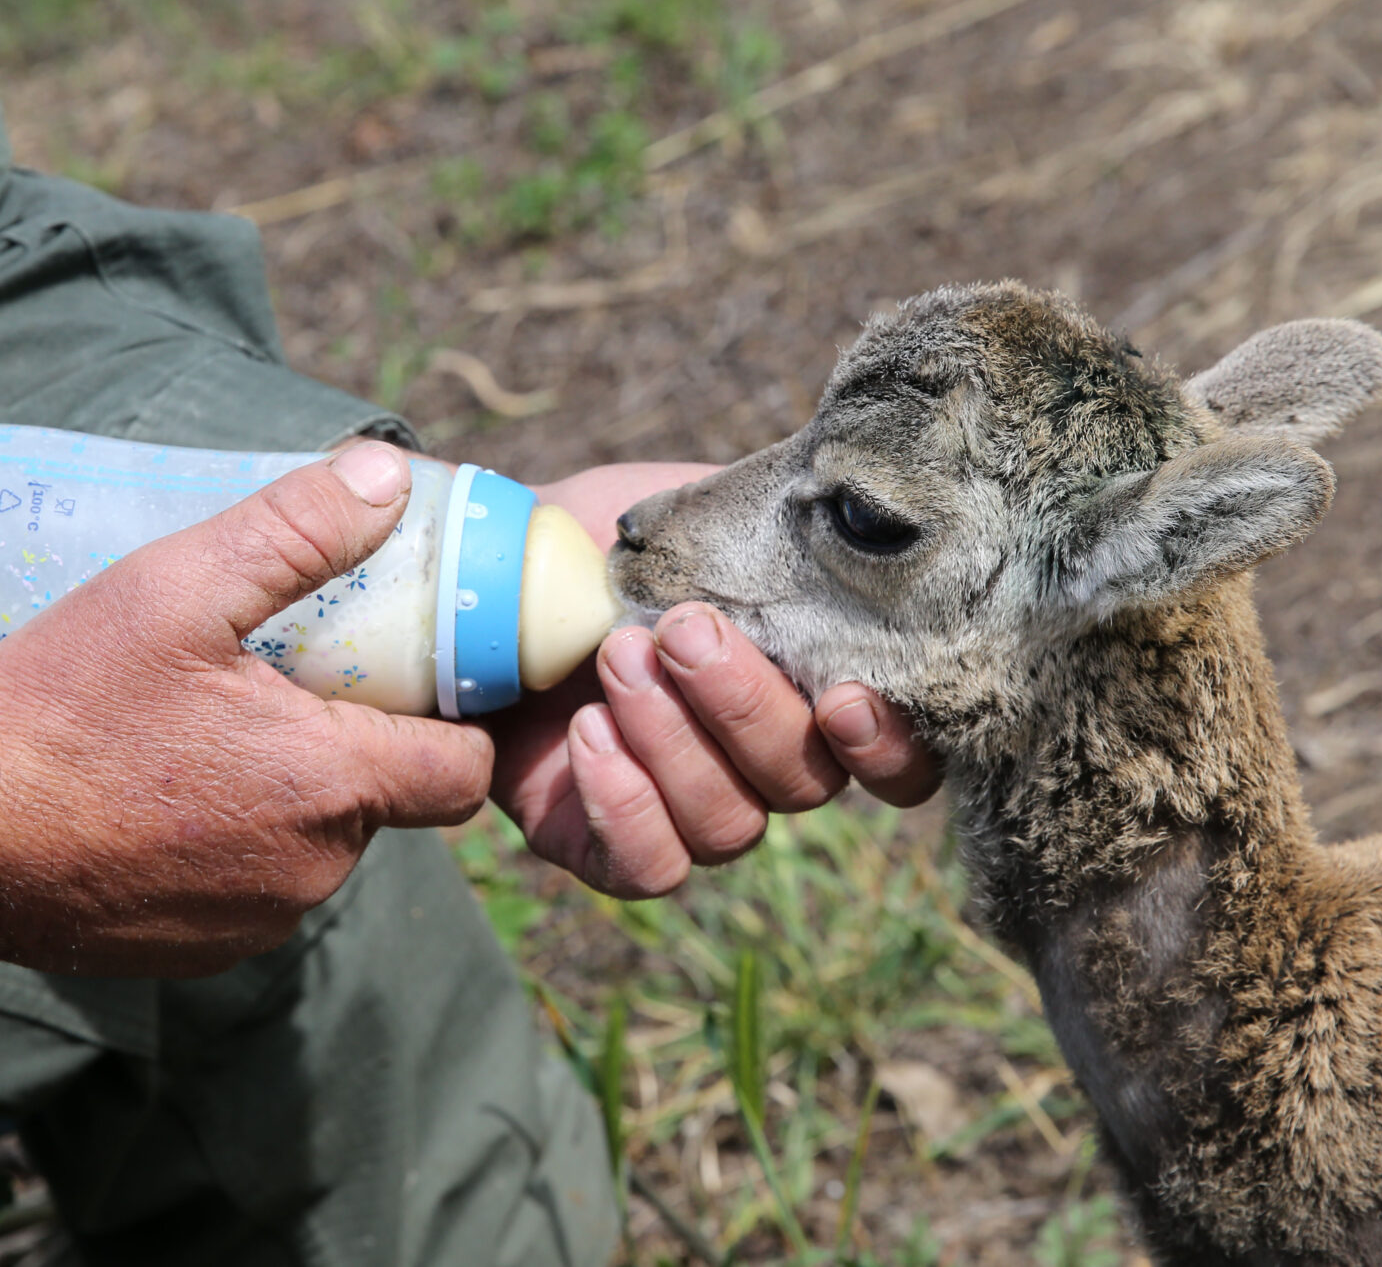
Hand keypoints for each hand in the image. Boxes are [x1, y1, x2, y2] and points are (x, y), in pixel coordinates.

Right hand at [0, 444, 493, 1037]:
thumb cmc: (57, 712)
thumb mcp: (176, 591)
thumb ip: (295, 532)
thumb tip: (387, 475)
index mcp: (332, 786)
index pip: (466, 769)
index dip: (456, 717)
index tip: (413, 671)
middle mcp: (314, 871)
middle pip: (391, 799)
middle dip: (359, 738)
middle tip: (291, 673)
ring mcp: (259, 923)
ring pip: (321, 843)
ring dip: (293, 790)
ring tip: (218, 723)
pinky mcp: (203, 952)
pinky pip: (258, 885)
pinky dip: (236, 840)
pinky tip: (171, 787)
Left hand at [488, 463, 938, 899]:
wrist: (485, 573)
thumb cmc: (605, 543)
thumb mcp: (693, 514)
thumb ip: (774, 533)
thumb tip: (836, 521)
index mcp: (808, 687)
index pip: (896, 755)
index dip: (887, 745)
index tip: (840, 697)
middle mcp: (764, 764)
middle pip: (806, 783)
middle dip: (745, 706)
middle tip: (681, 629)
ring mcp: (690, 812)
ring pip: (730, 825)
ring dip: (674, 741)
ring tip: (615, 658)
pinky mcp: (608, 845)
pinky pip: (648, 866)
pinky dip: (623, 804)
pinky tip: (587, 734)